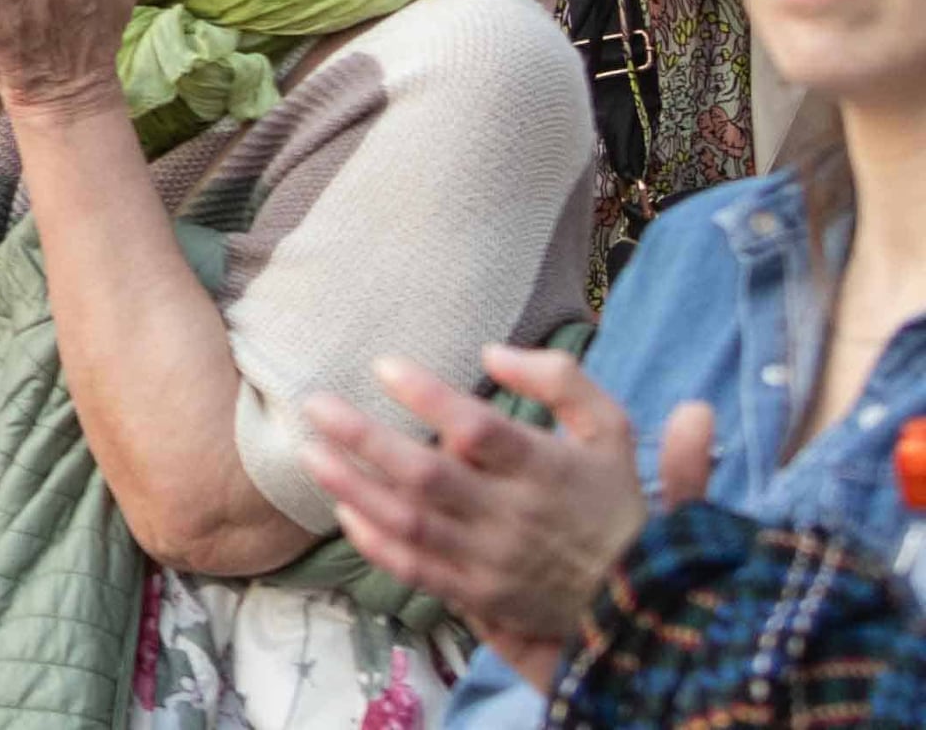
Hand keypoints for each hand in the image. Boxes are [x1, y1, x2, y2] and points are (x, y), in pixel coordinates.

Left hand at [299, 348, 707, 690]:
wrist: (644, 600)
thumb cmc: (615, 500)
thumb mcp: (611, 430)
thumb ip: (562, 381)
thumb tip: (492, 352)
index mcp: (547, 471)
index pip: (481, 431)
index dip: (430, 397)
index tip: (384, 365)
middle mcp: (514, 518)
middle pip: (428, 476)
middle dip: (365, 438)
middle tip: (316, 404)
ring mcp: (492, 561)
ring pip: (410, 524)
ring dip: (354, 488)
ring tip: (309, 452)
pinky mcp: (479, 595)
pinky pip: (417, 570)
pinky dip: (376, 544)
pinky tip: (344, 512)